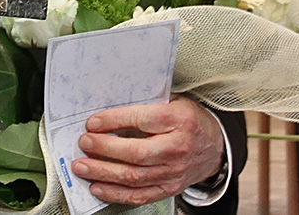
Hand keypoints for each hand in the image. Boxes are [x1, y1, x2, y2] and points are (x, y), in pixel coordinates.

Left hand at [71, 96, 225, 205]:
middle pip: (136, 153)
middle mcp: (178, 148)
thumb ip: (147, 105)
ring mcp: (174, 172)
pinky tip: (97, 187)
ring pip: (134, 177)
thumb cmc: (190, 121)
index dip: (114, 120)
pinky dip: (115, 194)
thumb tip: (110, 111)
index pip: (142, 120)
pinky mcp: (169, 188)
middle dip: (105, 148)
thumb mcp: (175, 103)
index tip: (93, 122)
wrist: (216, 147)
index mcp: (179, 120)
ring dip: (103, 172)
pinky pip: (139, 195)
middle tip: (84, 143)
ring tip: (82, 166)